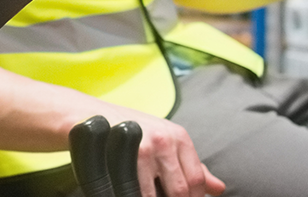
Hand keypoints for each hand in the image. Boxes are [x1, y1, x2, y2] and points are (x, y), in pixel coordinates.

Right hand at [88, 106, 224, 196]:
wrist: (88, 118)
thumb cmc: (131, 133)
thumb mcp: (165, 143)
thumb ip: (192, 166)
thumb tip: (219, 189)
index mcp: (180, 138)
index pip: (197, 180)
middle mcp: (165, 140)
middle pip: (181, 190)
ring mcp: (143, 147)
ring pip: (155, 195)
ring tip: (143, 196)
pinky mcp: (121, 154)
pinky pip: (132, 191)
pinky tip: (127, 193)